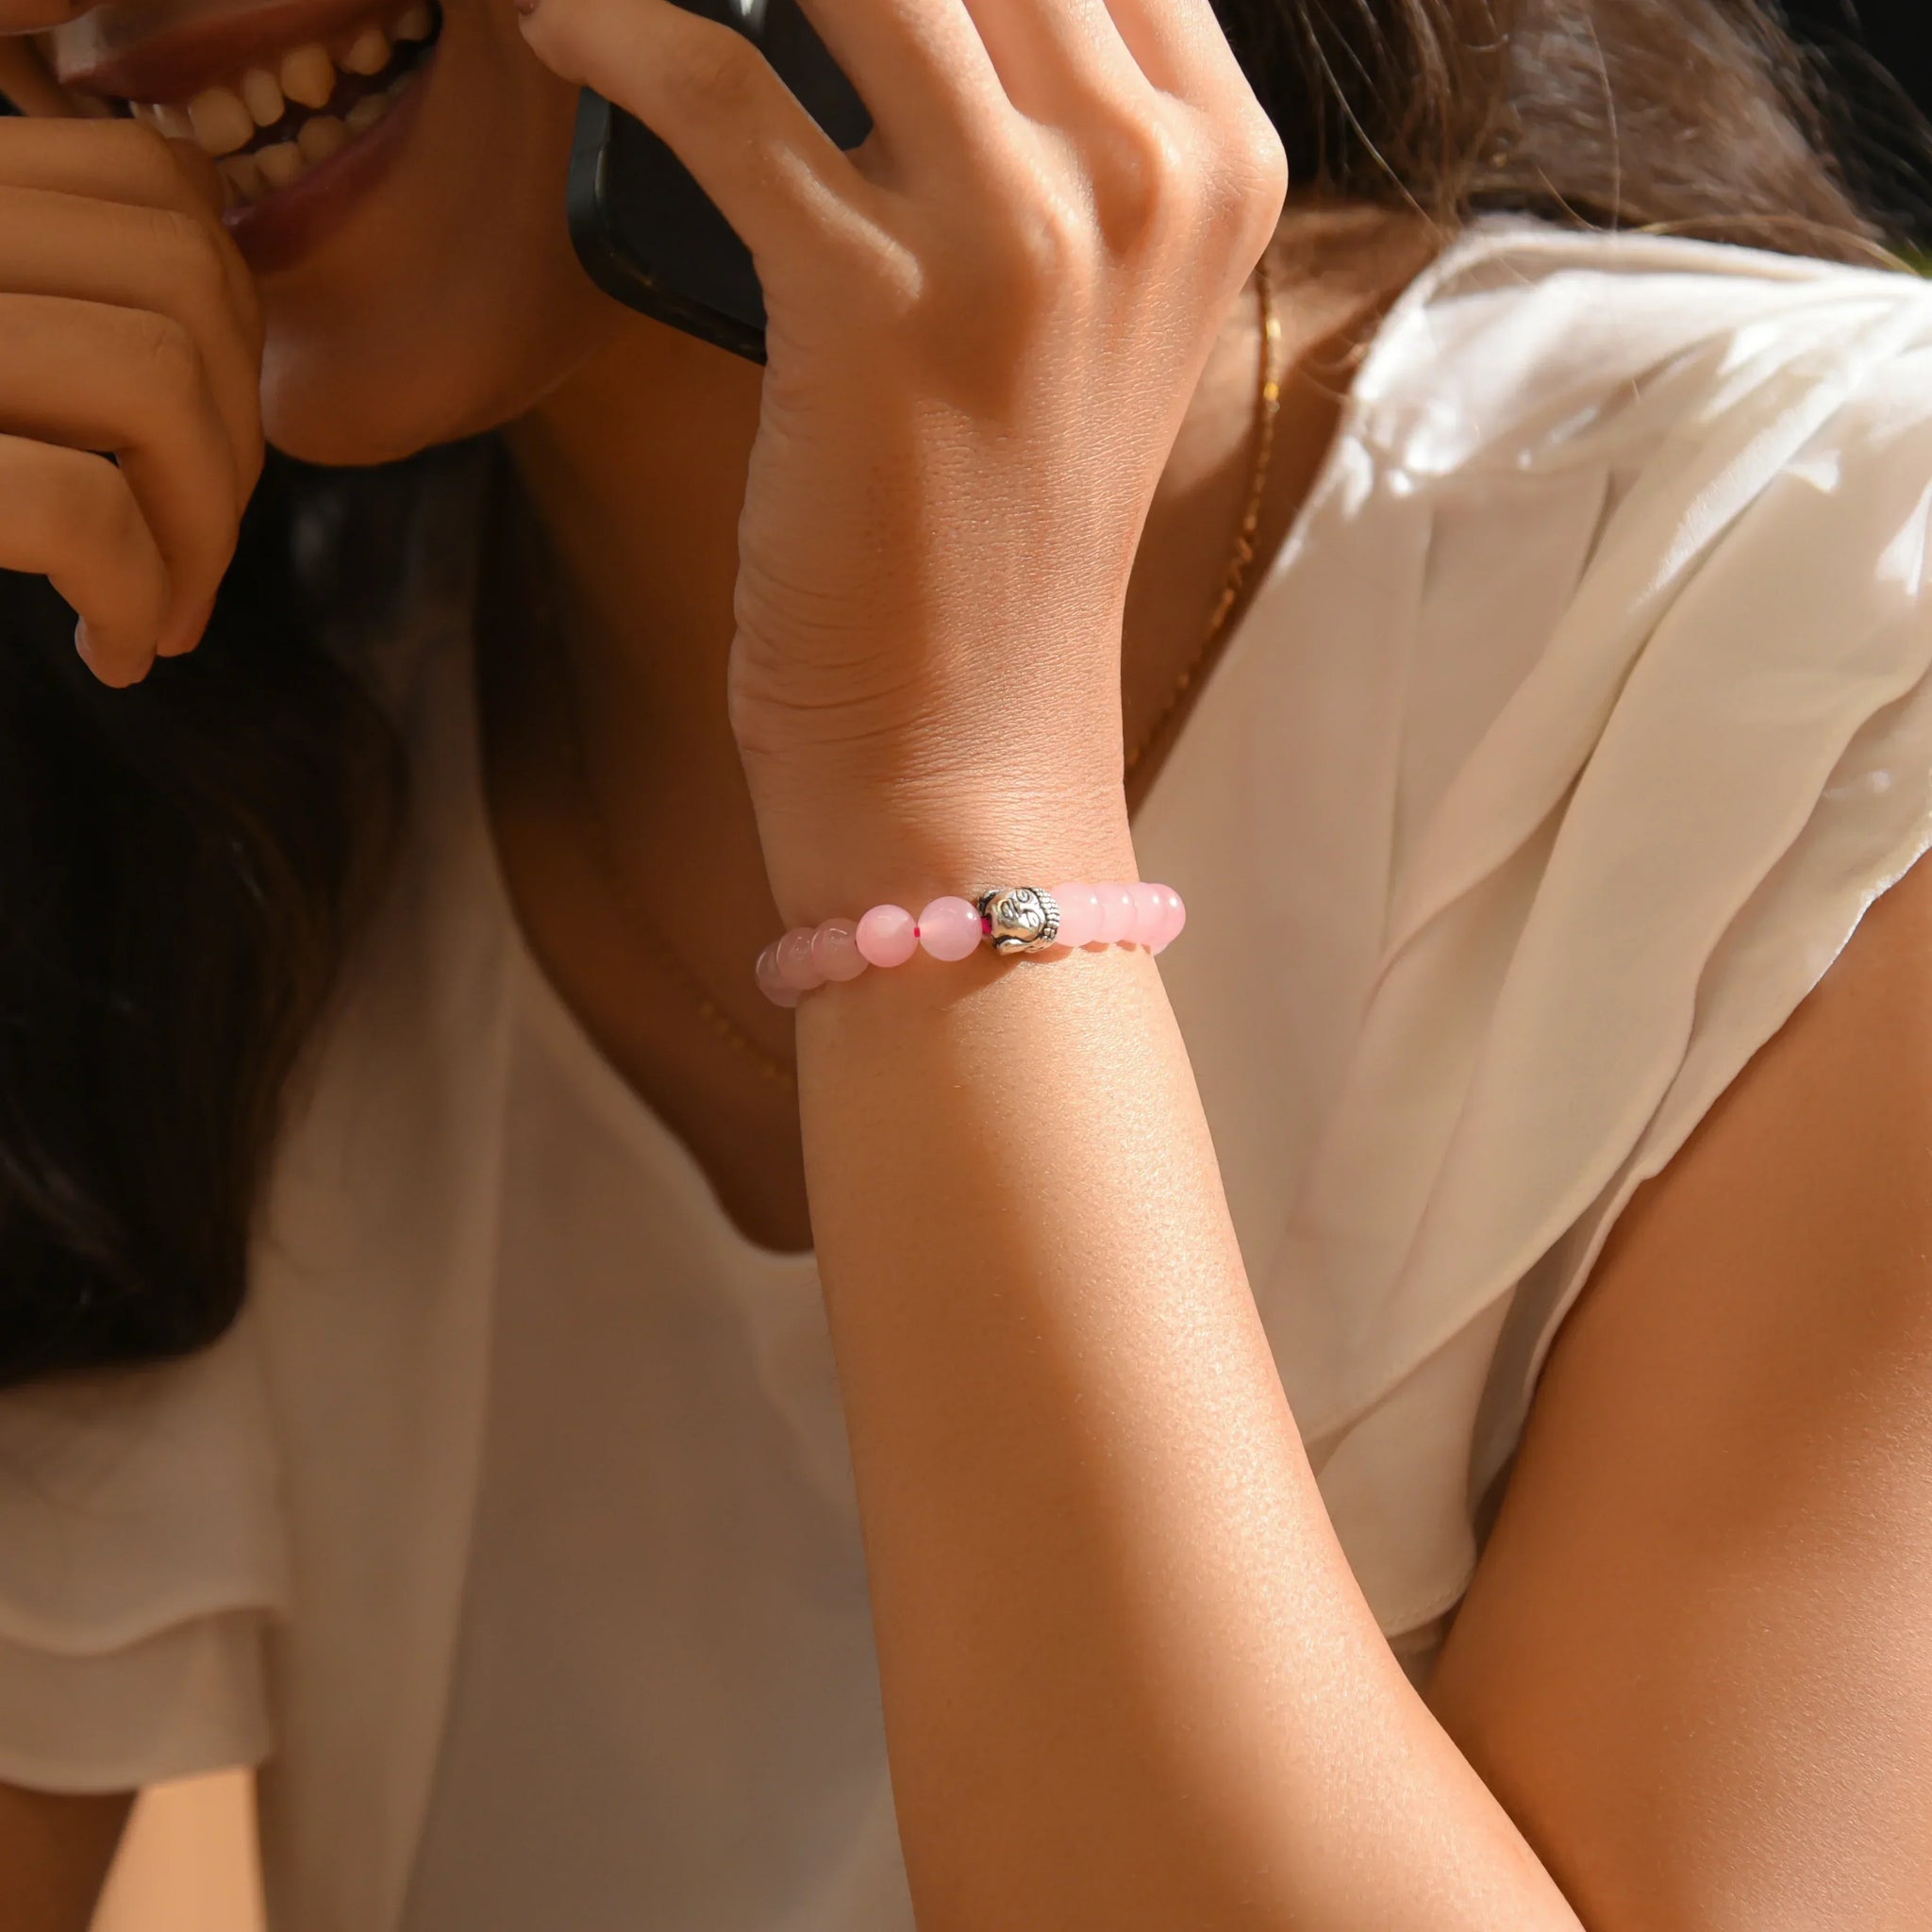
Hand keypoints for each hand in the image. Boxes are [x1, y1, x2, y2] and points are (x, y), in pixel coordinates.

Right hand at [0, 86, 264, 686]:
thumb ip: (48, 289)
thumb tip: (214, 274)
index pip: (155, 180)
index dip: (234, 324)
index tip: (202, 438)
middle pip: (185, 276)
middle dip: (237, 437)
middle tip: (196, 549)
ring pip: (151, 380)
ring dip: (203, 528)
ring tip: (164, 610)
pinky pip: (78, 509)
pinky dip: (134, 596)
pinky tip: (113, 646)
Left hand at [516, 0, 1286, 833]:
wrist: (963, 750)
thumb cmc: (988, 544)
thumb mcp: (1072, 319)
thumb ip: (1035, 138)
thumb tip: (887, 9)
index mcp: (1214, 161)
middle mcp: (1148, 173)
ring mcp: (1030, 238)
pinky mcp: (881, 309)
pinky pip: (715, 83)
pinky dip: (611, 32)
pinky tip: (557, 32)